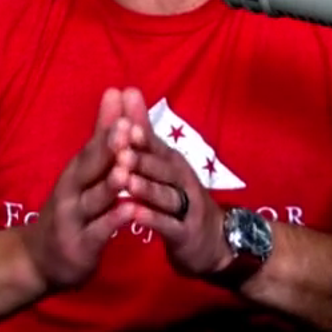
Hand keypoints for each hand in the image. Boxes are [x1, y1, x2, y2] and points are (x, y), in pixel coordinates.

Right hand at [20, 88, 136, 290]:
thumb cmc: (69, 209)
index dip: (107, 124)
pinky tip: (129, 210)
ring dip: (110, 184)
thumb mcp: (83, 172)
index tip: (121, 99)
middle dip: (107, 147)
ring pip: (94, 199)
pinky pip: (98, 232)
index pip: (92, 144)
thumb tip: (115, 93)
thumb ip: (101, 136)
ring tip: (126, 168)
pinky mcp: (81, 246)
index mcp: (75, 172)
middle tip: (125, 126)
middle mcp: (71, 192)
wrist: (37, 259)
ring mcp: (74, 220)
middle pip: (89, 167)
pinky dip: (112, 221)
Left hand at [113, 88, 231, 277]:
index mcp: (172, 161)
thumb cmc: (179, 196)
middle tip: (120, 151)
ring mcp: (186, 207)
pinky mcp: (186, 233)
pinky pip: (169, 224)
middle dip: (141, 158)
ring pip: (166, 195)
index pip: (156, 144)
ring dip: (146, 187)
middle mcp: (181, 179)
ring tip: (126, 181)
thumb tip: (129, 90)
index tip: (121, 123)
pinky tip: (134, 215)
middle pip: (162, 167)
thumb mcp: (163, 163)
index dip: (140, 135)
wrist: (211, 240)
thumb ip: (144, 131)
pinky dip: (153, 219)